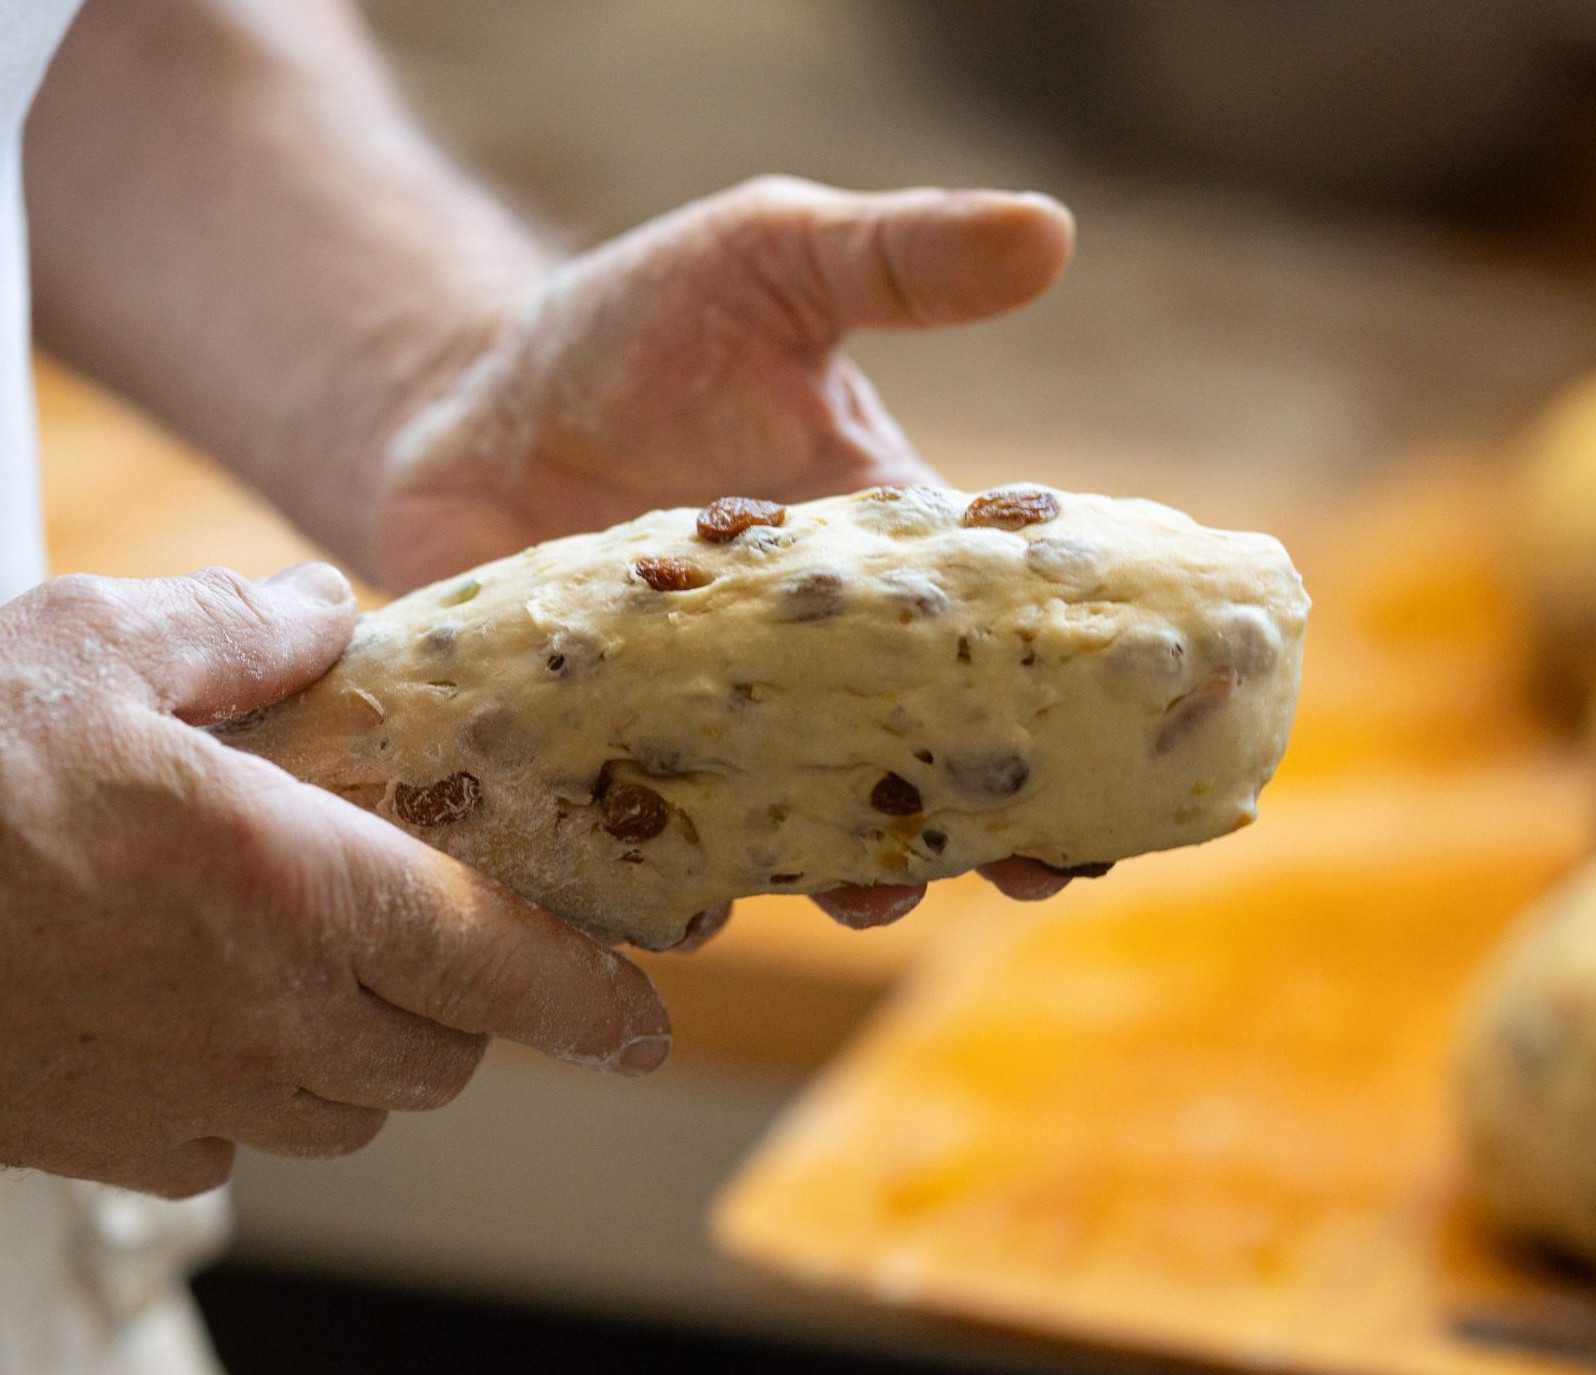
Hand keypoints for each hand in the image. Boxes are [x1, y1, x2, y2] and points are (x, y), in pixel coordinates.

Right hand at [0, 564, 670, 1196]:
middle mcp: (260, 1014)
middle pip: (440, 1055)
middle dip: (462, 1005)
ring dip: (364, 1051)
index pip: (506, 969)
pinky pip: (230, 1148)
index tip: (644, 1017)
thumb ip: (239, 631)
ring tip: (317, 969)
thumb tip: (320, 611)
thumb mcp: (95, 645)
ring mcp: (180, 1093)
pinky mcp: (99, 1140)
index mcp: (295, 889)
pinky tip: (202, 1018)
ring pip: (347, 1111)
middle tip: (435, 937)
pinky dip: (251, 1095)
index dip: (594, 1001)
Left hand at [367, 176, 1084, 923]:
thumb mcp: (770, 262)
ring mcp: (712, 724)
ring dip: (850, 872)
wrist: (458, 399)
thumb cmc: (626, 329)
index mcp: (883, 567)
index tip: (1125, 763)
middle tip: (1024, 869)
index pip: (998, 645)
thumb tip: (1052, 233)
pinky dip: (680, 884)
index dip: (1066, 710)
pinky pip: (656, 845)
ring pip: (803, 827)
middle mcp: (811, 666)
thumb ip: (898, 262)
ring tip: (867, 892)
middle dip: (986, 826)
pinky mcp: (606, 761)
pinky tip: (697, 908)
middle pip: (921, 763)